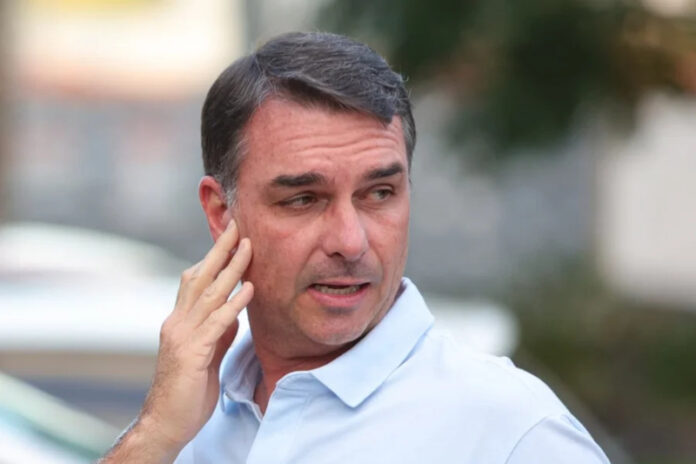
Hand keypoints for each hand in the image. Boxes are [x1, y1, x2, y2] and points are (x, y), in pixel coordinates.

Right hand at [102, 220, 252, 461]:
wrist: (166, 423)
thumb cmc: (187, 391)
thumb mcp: (206, 354)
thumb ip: (217, 331)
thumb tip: (234, 312)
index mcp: (179, 321)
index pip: (194, 280)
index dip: (212, 257)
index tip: (229, 236)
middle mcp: (177, 322)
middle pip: (199, 277)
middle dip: (220, 250)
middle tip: (237, 225)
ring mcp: (182, 337)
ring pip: (209, 294)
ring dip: (231, 269)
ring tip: (249, 247)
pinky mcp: (192, 354)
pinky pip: (216, 323)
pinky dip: (233, 304)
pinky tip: (249, 289)